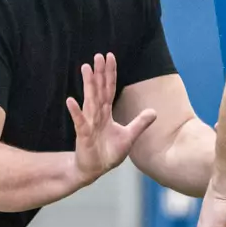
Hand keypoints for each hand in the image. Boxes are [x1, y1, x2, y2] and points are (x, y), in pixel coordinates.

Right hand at [68, 53, 156, 184]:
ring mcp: (89, 123)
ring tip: (86, 68)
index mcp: (106, 113)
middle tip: (98, 56)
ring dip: (88, 84)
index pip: (109, 89)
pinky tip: (71, 100)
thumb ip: (140, 123)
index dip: (110, 74)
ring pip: (90, 100)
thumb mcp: (129, 137)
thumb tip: (154, 111)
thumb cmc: (108, 153)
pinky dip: (75, 112)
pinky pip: (80, 122)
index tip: (110, 57)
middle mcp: (96, 115)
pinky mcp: (83, 135)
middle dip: (99, 73)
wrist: (95, 170)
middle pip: (99, 90)